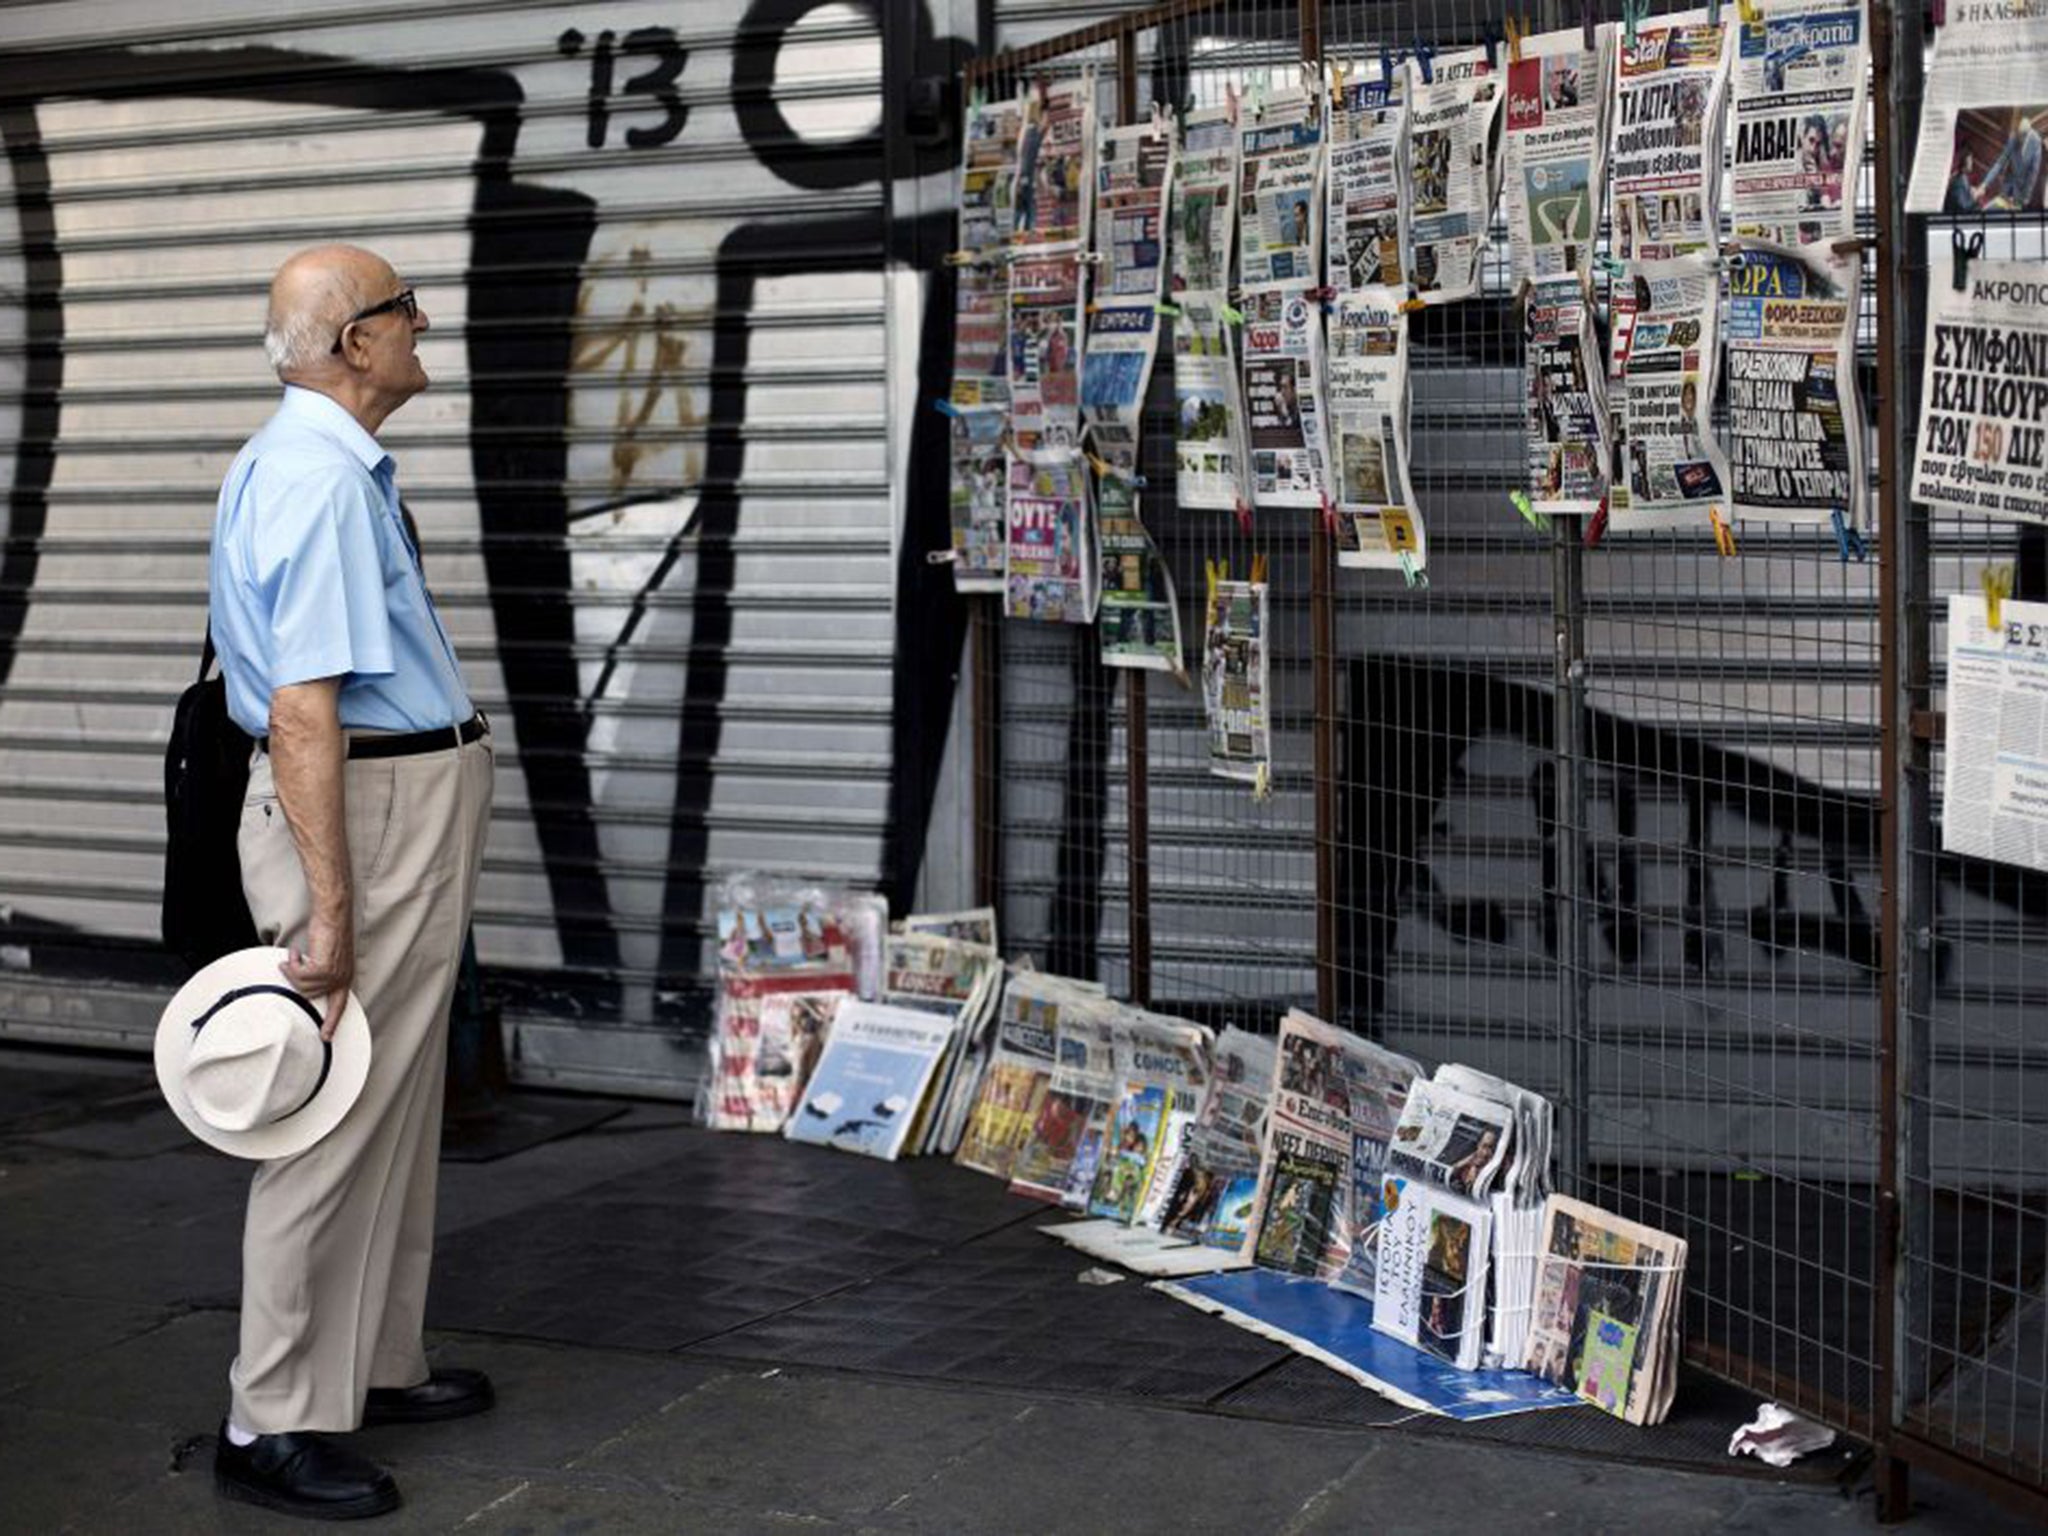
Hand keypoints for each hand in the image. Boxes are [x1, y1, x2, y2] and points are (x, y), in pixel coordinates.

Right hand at [282, 911, 355, 1040]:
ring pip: (303, 986)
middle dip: (296, 982)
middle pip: (311, 995)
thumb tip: (306, 981)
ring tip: (293, 956)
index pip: (341, 1005)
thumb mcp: (328, 956)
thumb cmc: (329, 930)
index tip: (326, 1037)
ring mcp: (334, 974)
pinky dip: (292, 965)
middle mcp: (342, 978)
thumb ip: (321, 971)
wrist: (333, 915)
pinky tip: (294, 954)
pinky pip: (299, 976)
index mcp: (345, 977)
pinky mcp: (325, 967)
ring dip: (292, 970)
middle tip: (289, 966)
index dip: (333, 1021)